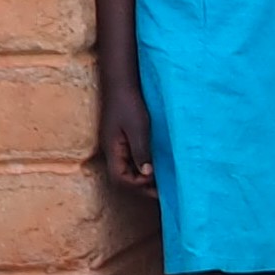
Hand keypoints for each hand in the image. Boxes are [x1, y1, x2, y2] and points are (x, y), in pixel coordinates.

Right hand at [98, 78, 152, 192]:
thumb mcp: (138, 128)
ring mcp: (115, 145)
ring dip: (141, 177)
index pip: (120, 178)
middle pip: (122, 178)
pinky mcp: (120, 140)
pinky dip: (141, 166)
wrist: (120, 83)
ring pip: (126, 169)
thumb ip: (141, 150)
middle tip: (163, 191)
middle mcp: (111, 150)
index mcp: (112, 149)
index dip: (137, 185)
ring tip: (161, 181)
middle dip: (141, 186)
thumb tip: (147, 173)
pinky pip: (129, 159)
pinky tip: (154, 165)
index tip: (156, 185)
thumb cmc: (128, 103)